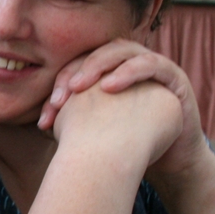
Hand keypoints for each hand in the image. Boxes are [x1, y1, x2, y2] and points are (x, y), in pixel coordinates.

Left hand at [40, 40, 204, 177]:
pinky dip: (129, 71)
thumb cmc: (132, 147)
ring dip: (98, 66)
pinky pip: (150, 63)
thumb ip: (75, 122)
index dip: (61, 82)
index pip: (81, 65)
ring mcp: (152, 65)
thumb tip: (41, 123)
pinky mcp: (173, 75)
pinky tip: (110, 86)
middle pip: (97, 53)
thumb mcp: (99, 134)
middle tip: (58, 97)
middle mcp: (129, 63)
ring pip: (122, 51)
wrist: (171, 162)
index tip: (46, 111)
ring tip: (79, 87)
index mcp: (110, 72)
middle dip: (75, 72)